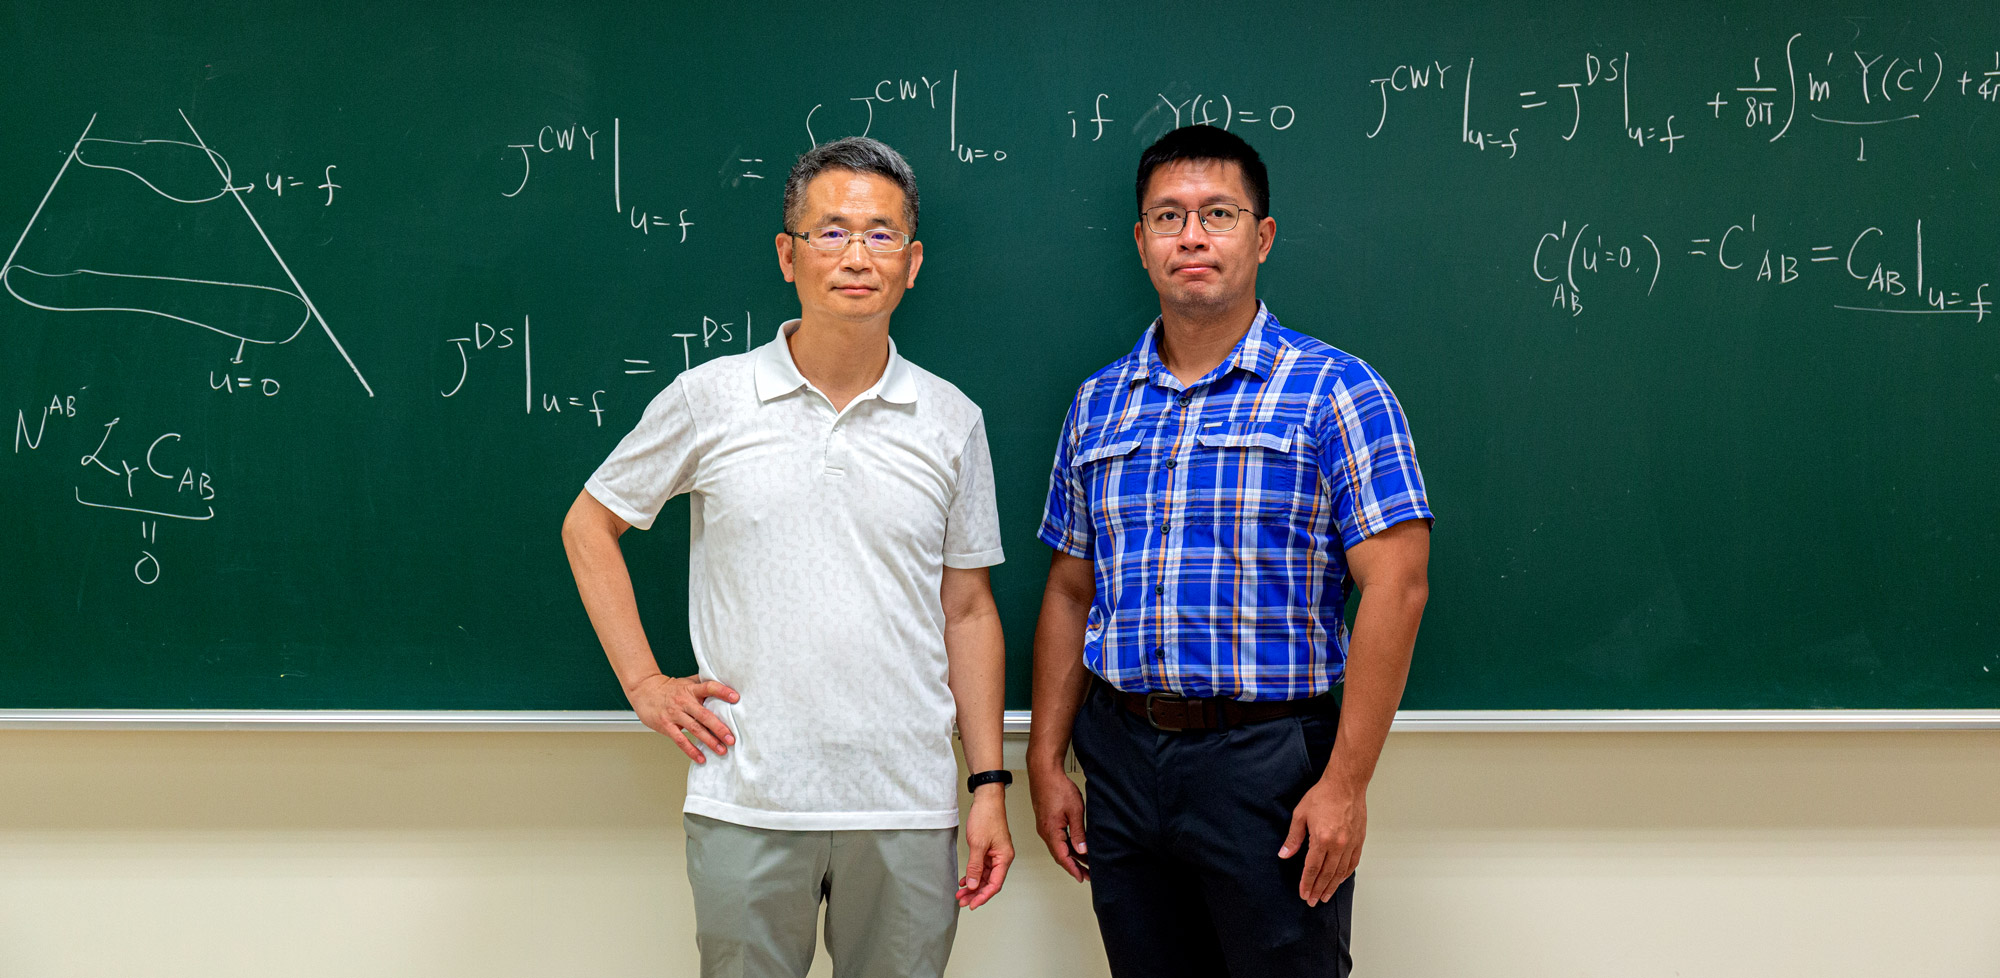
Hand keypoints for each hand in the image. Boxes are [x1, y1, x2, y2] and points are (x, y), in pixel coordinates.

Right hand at [627, 674, 738, 762]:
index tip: (735, 698)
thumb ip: (703, 683)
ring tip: (721, 750)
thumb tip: (725, 682)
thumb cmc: (670, 688)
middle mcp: (684, 702)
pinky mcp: (666, 726)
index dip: (722, 692)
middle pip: (704, 715)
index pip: (709, 687)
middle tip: (731, 739)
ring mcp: (674, 714)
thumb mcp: (687, 682)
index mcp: (691, 689)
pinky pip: (680, 740)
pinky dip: (691, 750)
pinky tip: (701, 758)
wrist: (644, 691)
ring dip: (709, 741)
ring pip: (694, 729)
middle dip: (719, 728)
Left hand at [957, 787, 1013, 908]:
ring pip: (984, 876)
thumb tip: (973, 885)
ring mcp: (995, 854)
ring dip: (973, 885)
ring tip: (960, 894)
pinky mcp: (988, 850)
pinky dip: (973, 875)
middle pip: (990, 882)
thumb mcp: (977, 844)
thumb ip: (975, 867)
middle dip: (976, 893)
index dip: (983, 896)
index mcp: (1004, 858)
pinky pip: (981, 867)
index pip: (995, 884)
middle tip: (962, 901)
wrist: (986, 800)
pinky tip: (964, 881)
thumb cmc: (986, 817)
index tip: (972, 904)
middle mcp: (1002, 858)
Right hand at [1028, 756, 1089, 881]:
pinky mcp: (1046, 821)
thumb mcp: (1075, 811)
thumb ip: (1078, 832)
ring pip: (1059, 847)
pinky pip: (1057, 838)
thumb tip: (1082, 850)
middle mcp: (1045, 831)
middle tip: (1086, 874)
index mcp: (1051, 831)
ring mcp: (1044, 826)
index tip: (1081, 878)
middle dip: (1074, 866)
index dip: (1073, 869)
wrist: (1044, 773)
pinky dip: (1067, 845)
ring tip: (1084, 862)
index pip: (1062, 857)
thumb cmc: (1056, 787)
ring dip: (1071, 855)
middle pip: (1060, 855)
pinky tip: (1075, 846)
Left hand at [1278, 775, 1365, 905]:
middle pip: (1327, 874)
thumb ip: (1293, 838)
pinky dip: (1346, 874)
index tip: (1303, 894)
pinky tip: (1340, 880)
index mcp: (1322, 839)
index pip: (1313, 868)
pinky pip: (1353, 863)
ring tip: (1325, 896)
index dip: (1307, 883)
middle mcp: (1338, 844)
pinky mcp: (1359, 840)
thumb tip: (1284, 855)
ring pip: (1341, 871)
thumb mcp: (1300, 815)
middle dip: (1318, 889)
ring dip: (1332, 886)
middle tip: (1312, 901)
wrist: (1345, 784)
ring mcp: (1350, 843)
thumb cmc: (1322, 796)